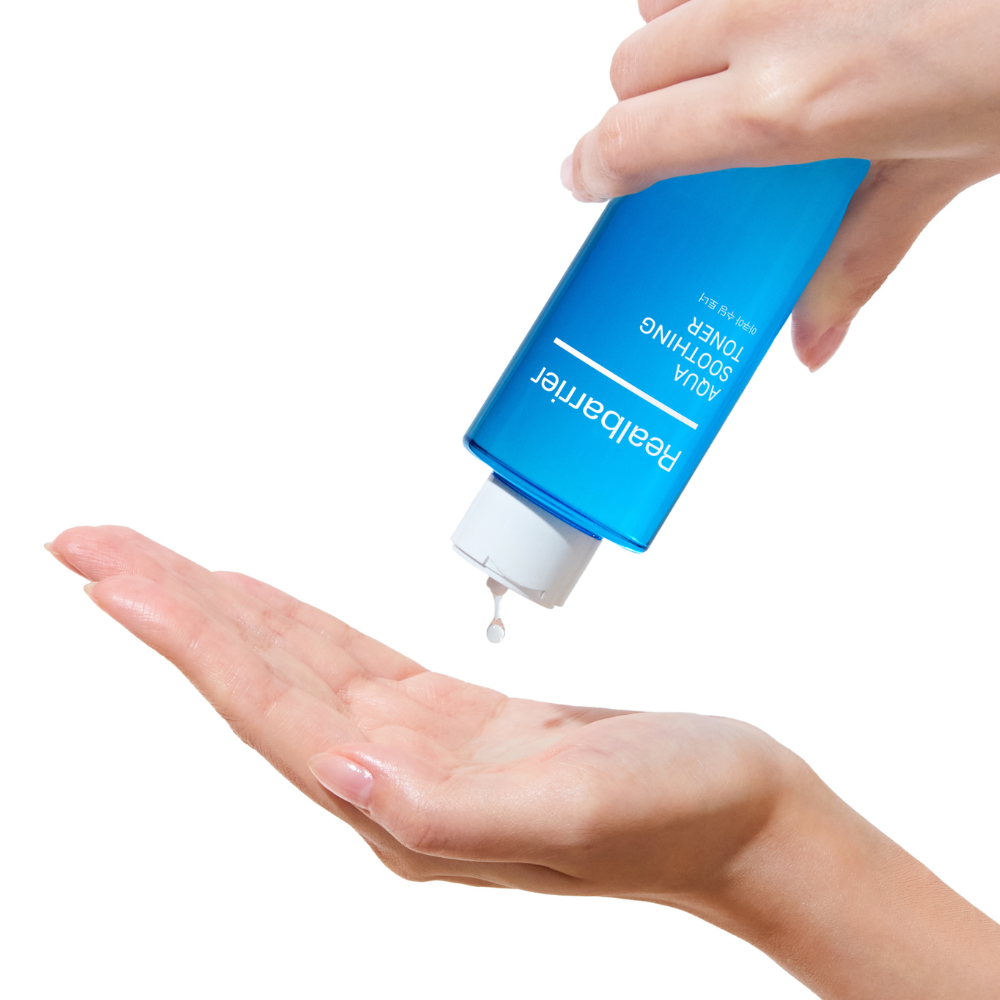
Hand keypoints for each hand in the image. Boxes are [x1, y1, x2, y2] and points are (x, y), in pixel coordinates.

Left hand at [47, 526, 999, 997]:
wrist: (743, 815)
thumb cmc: (683, 811)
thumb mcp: (582, 810)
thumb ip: (455, 808)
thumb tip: (346, 775)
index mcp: (407, 804)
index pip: (266, 706)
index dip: (184, 636)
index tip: (107, 571)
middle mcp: (393, 779)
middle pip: (255, 679)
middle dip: (169, 608)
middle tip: (89, 539)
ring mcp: (418, 748)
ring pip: (290, 666)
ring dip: (214, 612)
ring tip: (145, 563)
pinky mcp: (451, 722)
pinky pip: (346, 663)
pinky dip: (289, 624)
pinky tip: (253, 604)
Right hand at [561, 0, 999, 369]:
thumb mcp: (941, 172)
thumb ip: (856, 259)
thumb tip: (811, 340)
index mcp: (788, 106)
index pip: (632, 140)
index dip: (589, 166)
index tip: (584, 179)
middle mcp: (766, 18)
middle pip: (632, 69)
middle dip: (639, 111)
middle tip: (684, 139)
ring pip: (661, 1)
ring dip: (671, 41)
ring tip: (730, 67)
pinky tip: (769, 15)